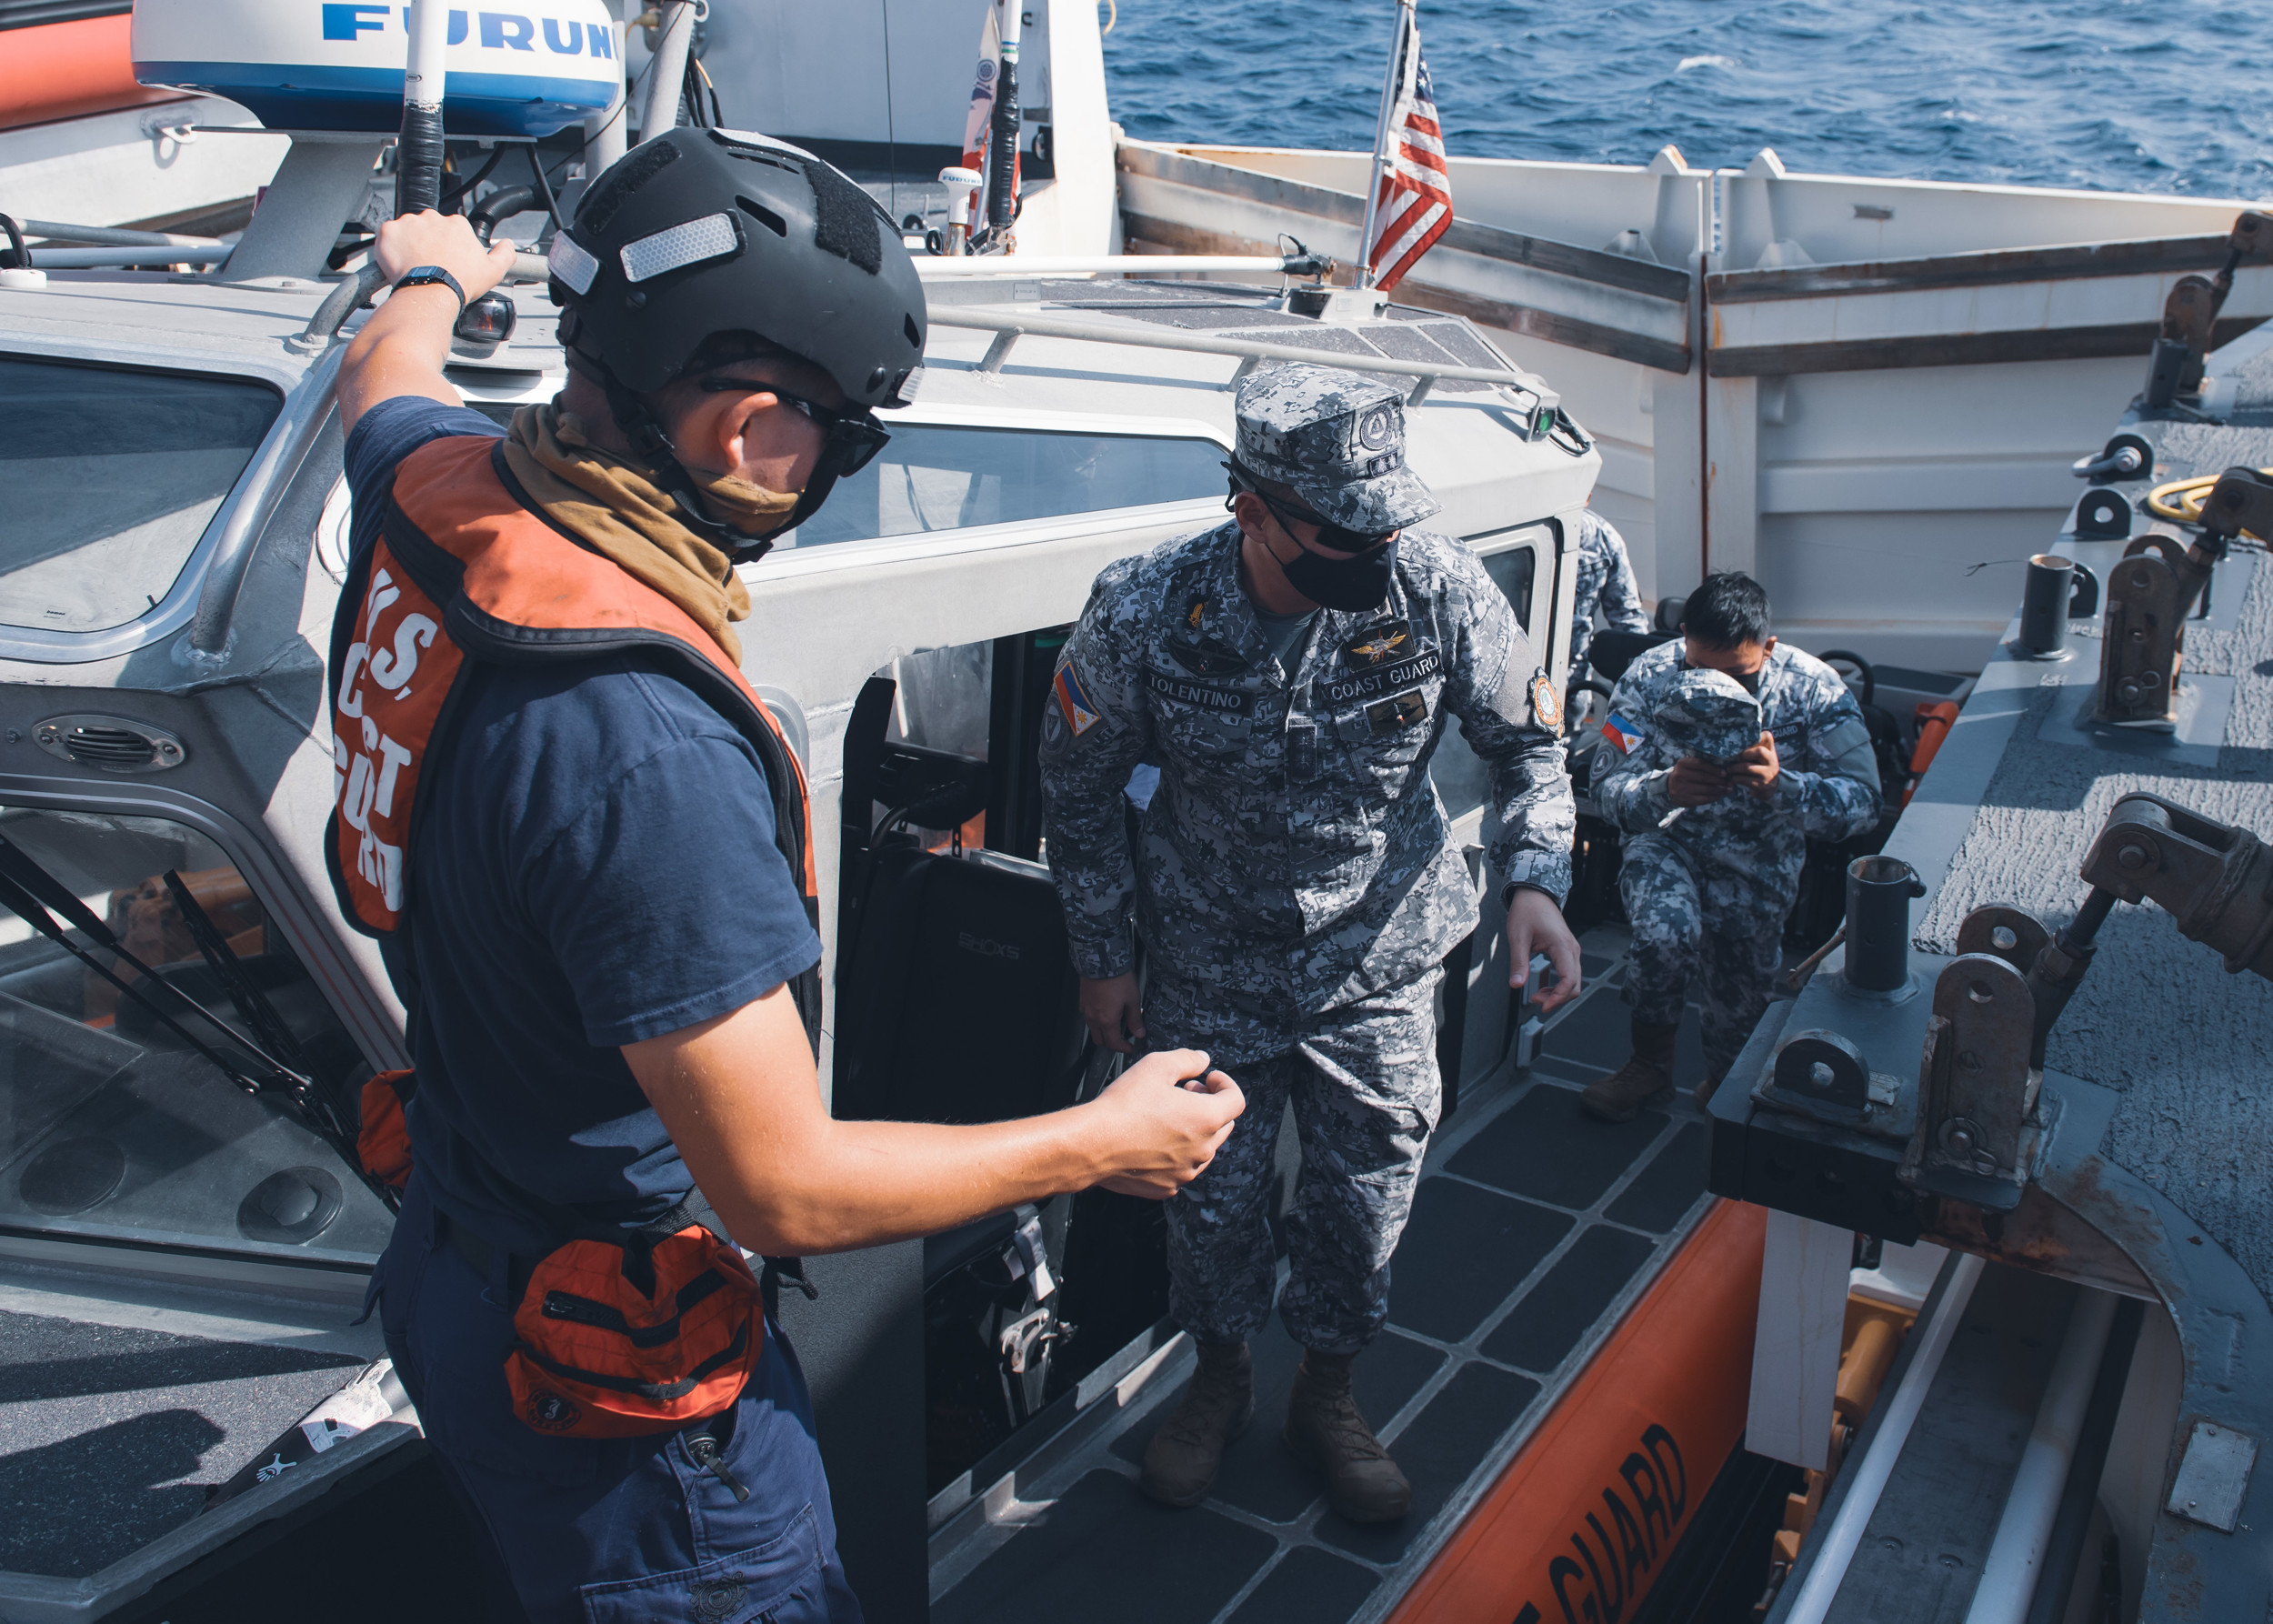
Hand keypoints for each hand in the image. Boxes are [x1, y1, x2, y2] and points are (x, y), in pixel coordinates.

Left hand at [372, 209, 517, 302]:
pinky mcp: (389, 232)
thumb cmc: (459, 282)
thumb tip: (508, 245)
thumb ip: (504, 254)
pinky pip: (387, 235)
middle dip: (428, 242)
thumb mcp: (493, 271)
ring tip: (415, 265)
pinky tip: (400, 262)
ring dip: (409, 243)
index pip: (451, 229)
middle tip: (430, 263)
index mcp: (456, 224)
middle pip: (428, 227)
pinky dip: (390, 246)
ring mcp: (408, 223)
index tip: (447, 258)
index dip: (448, 245)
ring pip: (408, 230)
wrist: (431, 293)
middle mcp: (432, 218)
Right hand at [1079, 972, 1145, 1053]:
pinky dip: (1097, 1021)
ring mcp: (1086, 1009)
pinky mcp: (1083, 1001)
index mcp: (1107, 1020)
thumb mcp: (1132, 999)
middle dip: (1112, 1044)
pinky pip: (1089, 1018)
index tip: (1130, 1048)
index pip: (1114, 1043)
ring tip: (1116, 1025)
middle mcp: (1094, 1018)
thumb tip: (1139, 1032)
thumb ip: (1135, 1019)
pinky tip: (1106, 1013)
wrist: (1100, 960)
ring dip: (1103, 1032)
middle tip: (1122, 1041)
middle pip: (1100, 1040)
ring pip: (1093, 1030)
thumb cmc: (1116, 977)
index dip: (1123, 1048)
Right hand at [1085, 1048, 1243, 1198]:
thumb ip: (1187, 1059)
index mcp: (1207, 1118)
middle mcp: (1203, 1149)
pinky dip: (1176, 1154)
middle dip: (1209, 1105)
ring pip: (1204, 1149)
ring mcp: (1186, 1172)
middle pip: (1223, 1125)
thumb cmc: (1124, 1104)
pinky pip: (1182, 1168)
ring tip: (1167, 1117)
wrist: (1092, 1144)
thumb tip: (1203, 1060)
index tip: (1209, 1078)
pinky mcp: (1168, 1187)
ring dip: (1194, 1131)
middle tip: (1185, 1092)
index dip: (1225, 1084)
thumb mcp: (1157, 1066)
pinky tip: (1153, 1141)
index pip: (1236, 1100)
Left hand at [1507, 888, 1582, 1012]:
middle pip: (1575, 984)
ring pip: (1574, 981)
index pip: (1569, 979)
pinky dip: (1558, 985)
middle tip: (1535, 1000)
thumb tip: (1516, 985)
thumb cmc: (1527, 910)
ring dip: (1558, 993)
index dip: (1558, 997)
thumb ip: (1518, 962)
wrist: (1534, 894)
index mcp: (1562, 945)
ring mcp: (1572, 950)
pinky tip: (1543, 987)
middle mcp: (1572, 949)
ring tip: (1537, 995)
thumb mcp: (1518, 937)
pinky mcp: (1567, 951)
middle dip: (1557, 998)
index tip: (1543, 1005)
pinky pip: (1569, 974)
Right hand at [1667, 755, 1731, 807]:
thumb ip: (1702, 764)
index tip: (1725, 773)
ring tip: (1728, 789)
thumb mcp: (1688, 765)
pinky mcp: (1685, 799)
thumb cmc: (1685, 774)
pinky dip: (1714, 797)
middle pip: (1704, 777)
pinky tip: (1720, 795)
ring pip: (1706, 789)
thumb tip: (1724, 768)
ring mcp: (1682, 788)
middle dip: (1720, 780)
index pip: (1700, 764)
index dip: (1714, 769)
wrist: (1669, 787)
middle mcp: (1680, 775)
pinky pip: (1703, 799)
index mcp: (1682, 763)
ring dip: (1720, 790)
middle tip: (1730, 782)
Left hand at [1728, 731, 1780, 799]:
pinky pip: (1744, 779)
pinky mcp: (1762, 785)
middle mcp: (1772, 761)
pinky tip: (1731, 778)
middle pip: (1760, 751)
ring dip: (1734, 768)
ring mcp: (1768, 773)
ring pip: (1748, 767)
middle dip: (1744, 755)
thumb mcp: (1759, 757)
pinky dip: (1735, 778)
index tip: (1745, 745)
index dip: (1755, 738)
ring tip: (1729, 769)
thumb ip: (1750, 749)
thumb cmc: (1759, 768)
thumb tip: (1730, 745)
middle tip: (1737, 759)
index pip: (1767, 737)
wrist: (1769, 788)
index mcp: (1770, 750)